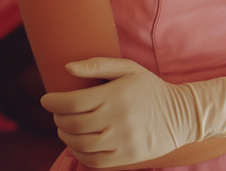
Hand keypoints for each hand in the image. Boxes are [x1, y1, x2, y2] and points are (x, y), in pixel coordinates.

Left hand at [40, 57, 225, 166]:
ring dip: (65, 135)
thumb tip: (67, 68)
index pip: (73, 102)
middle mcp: (117, 120)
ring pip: (80, 144)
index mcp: (116, 95)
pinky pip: (94, 161)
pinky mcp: (126, 157)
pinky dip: (79, 153)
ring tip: (64, 126)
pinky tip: (77, 142)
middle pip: (74, 124)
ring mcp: (122, 141)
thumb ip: (97, 65)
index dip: (53, 102)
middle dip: (58, 118)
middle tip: (56, 111)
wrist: (179, 115)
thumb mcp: (128, 68)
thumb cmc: (150, 88)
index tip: (46, 99)